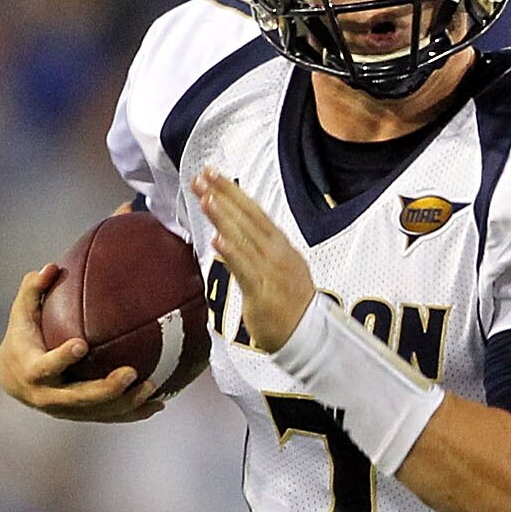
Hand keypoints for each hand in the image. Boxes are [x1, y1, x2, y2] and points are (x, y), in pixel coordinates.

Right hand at [0, 264, 167, 422]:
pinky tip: (158, 403)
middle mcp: (48, 395)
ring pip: (98, 411)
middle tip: (132, 372)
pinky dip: (133, 412)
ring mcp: (66, 410)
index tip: (81, 345)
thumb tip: (51, 266)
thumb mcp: (21, 314)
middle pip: (78, 397)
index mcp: (32, 370)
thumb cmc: (22, 337)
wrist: (14, 379)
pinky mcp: (81, 415)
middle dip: (106, 389)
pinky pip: (109, 417)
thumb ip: (33, 290)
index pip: (47, 366)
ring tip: (152, 387)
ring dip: (126, 403)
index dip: (62, 358)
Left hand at [193, 169, 315, 351]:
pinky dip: (233, 254)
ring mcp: (270, 272)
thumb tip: (231, 234)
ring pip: (244, 239)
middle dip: (223, 196)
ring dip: (225, 218)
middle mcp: (276, 253)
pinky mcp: (262, 293)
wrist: (309, 337)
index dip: (232, 192)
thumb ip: (257, 250)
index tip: (212, 174)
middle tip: (201, 177)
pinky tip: (218, 240)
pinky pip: (245, 270)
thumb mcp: (279, 267)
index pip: (253, 212)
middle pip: (247, 219)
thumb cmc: (291, 304)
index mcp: (279, 245)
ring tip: (206, 198)